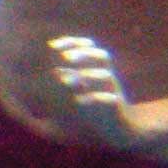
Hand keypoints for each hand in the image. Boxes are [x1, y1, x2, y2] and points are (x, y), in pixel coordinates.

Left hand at [49, 35, 144, 149]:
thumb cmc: (94, 101)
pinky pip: (109, 99)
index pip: (89, 47)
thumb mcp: (81, 85)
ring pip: (106, 76)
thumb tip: (49, 58)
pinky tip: (78, 101)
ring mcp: (112, 90)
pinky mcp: (115, 106)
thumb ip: (66, 71)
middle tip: (66, 57)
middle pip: (102, 57)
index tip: (53, 45)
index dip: (74, 43)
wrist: (117, 124)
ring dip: (88, 75)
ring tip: (67, 80)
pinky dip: (94, 98)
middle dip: (84, 54)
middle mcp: (106, 75)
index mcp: (98, 67)